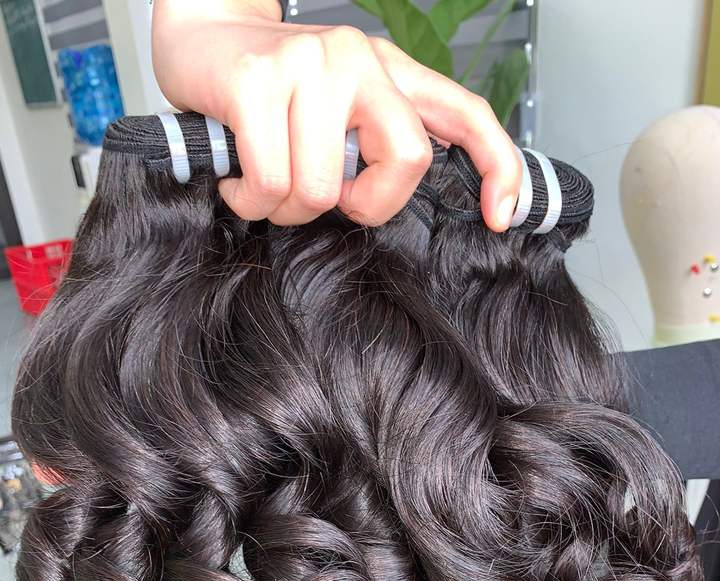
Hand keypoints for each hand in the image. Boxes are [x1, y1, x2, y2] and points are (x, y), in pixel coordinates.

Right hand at [152, 0, 520, 229]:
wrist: (198, 37)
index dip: (497, 166)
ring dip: (286, 209)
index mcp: (387, 71)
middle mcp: (359, 60)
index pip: (465, 112)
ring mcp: (310, 65)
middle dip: (364, 204)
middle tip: (324, 195)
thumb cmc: (268, 92)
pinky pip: (271, 183)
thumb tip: (389, 202)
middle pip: (406, 160)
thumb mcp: (335, 112)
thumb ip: (372, 147)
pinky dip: (251, 201)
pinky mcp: (258, 82)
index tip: (499, 215)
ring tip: (264, 183)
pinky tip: (238, 181)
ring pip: (322, 189)